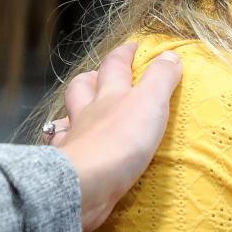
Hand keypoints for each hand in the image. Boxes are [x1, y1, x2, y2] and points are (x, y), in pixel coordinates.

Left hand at [50, 42, 181, 231]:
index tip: (134, 46)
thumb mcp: (150, 103)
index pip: (115, 64)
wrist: (85, 185)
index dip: (125, 53)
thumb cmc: (120, 140)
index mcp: (109, 93)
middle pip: (83, 86)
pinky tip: (69, 145)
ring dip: (75, 109)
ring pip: (69, 116)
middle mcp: (88, 112)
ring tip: (85, 110)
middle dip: (92, 77)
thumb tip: (169, 54)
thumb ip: (160, 78)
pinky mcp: (69, 165)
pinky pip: (61, 148)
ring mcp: (74, 138)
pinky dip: (65, 142)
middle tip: (101, 76)